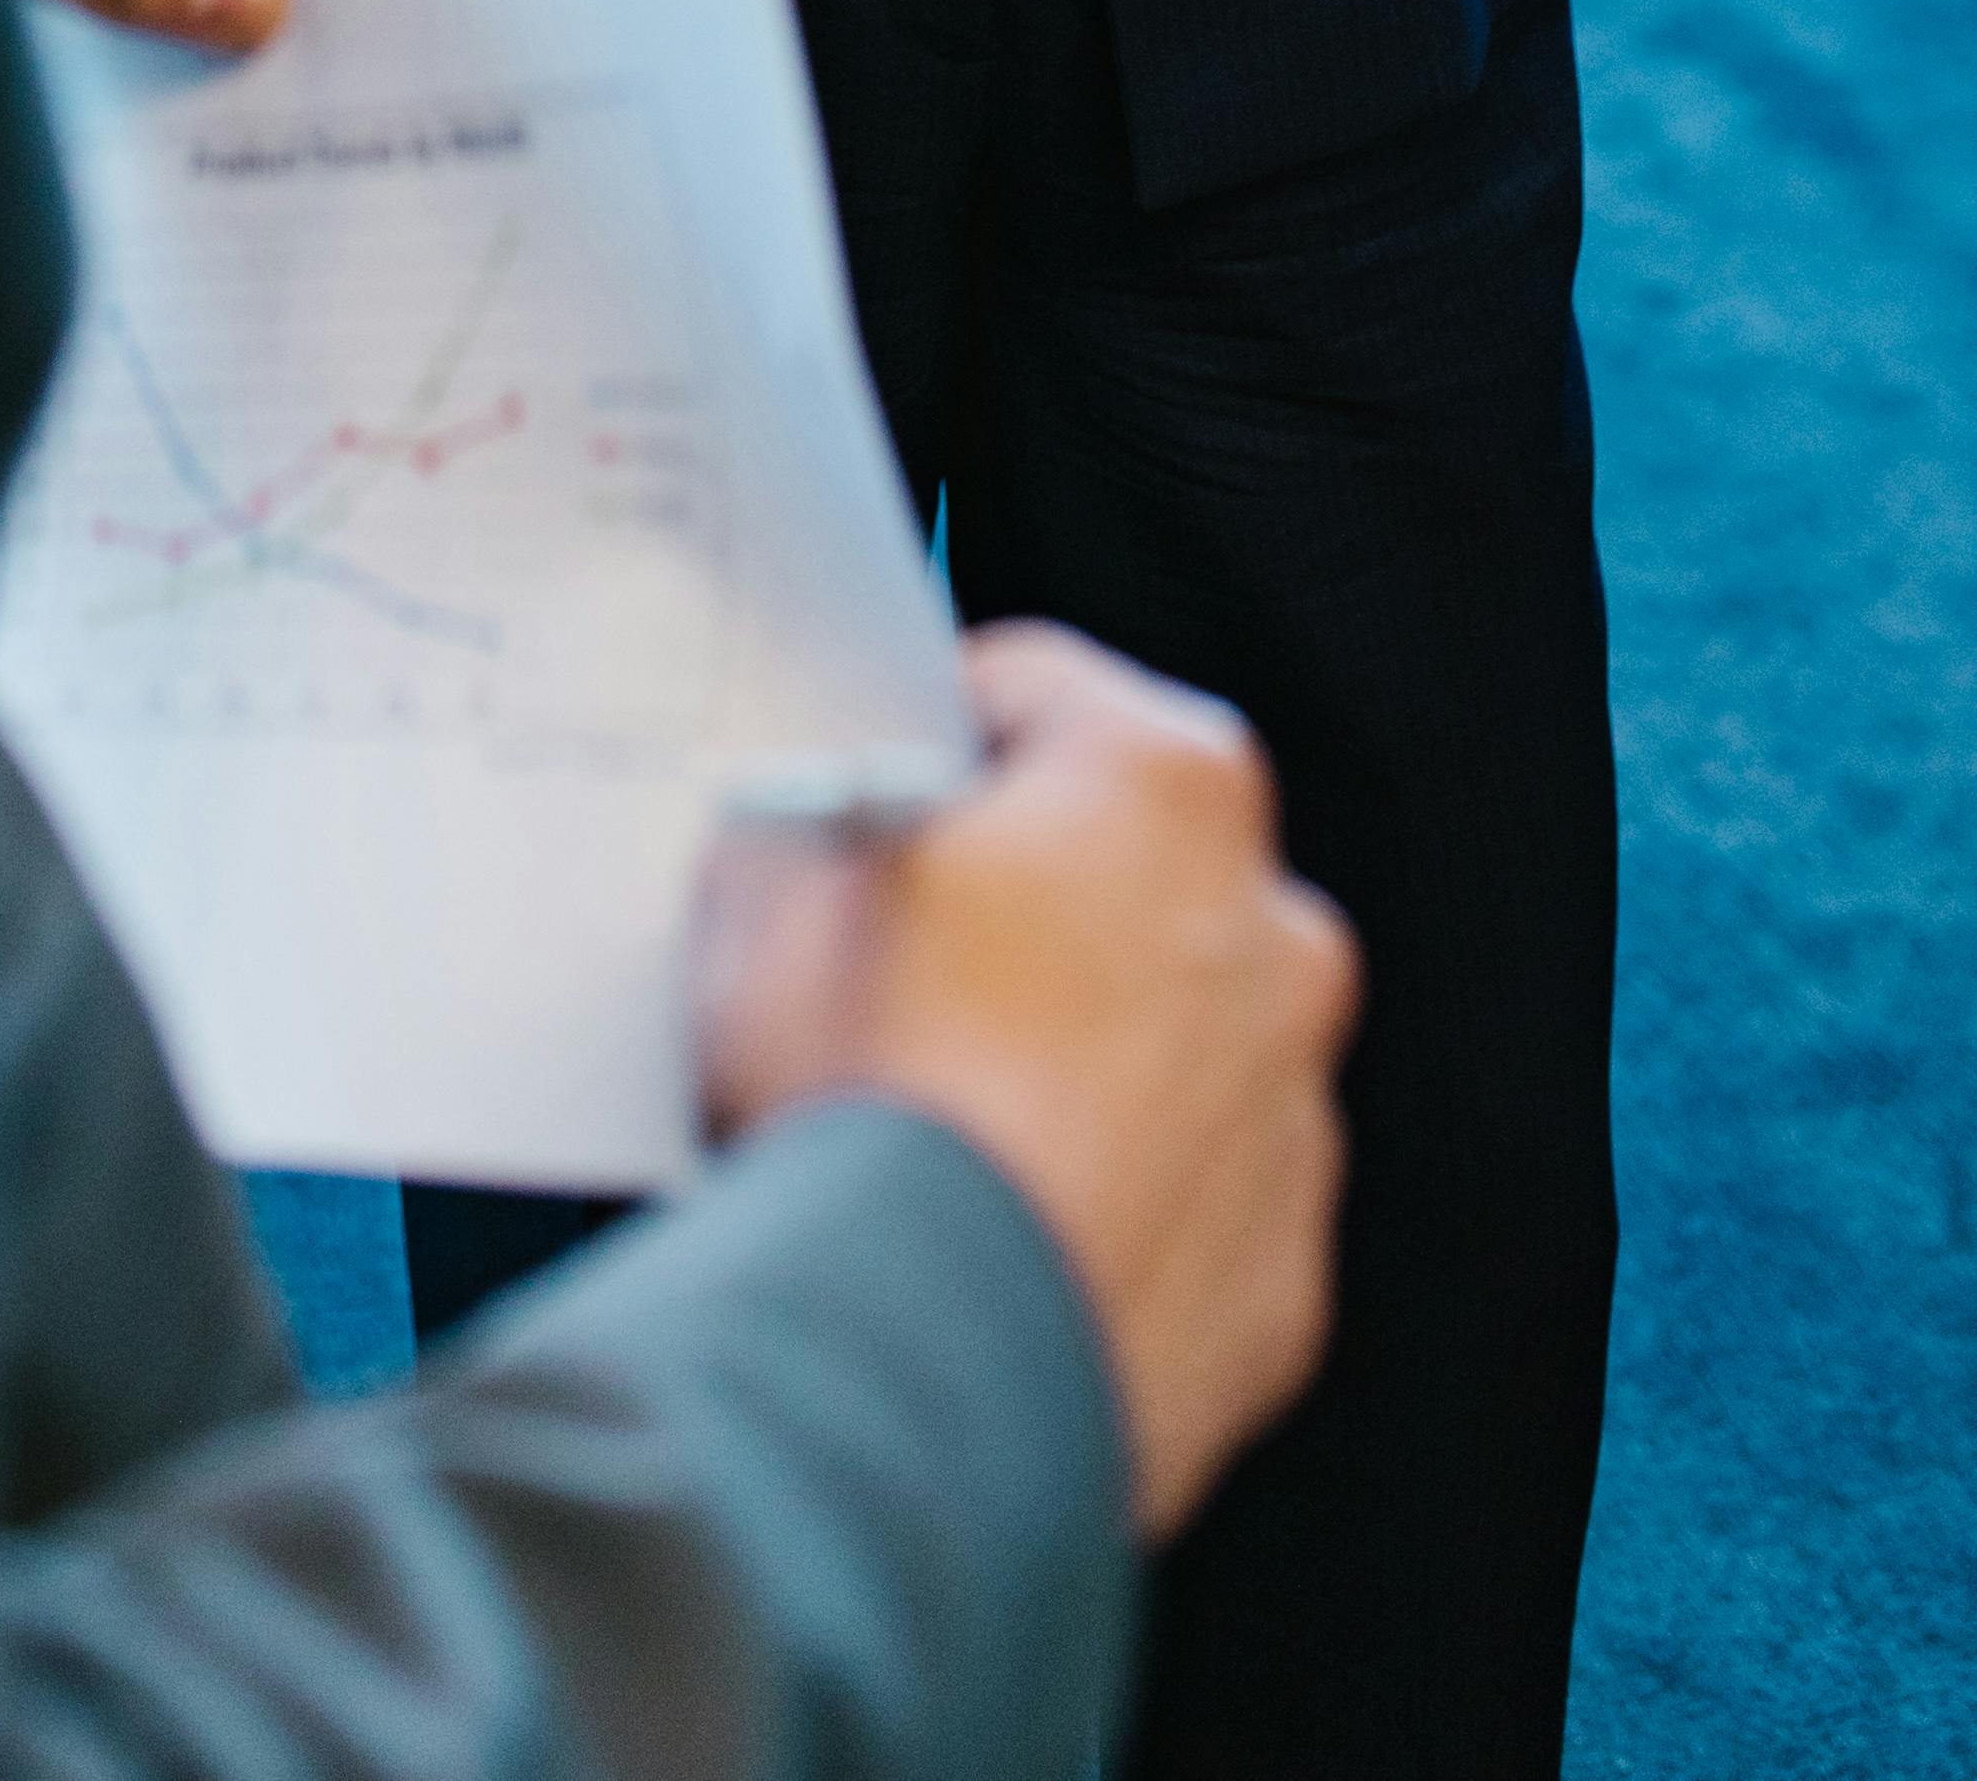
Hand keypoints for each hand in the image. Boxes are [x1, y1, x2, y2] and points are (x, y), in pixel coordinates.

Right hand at [692, 627, 1358, 1538]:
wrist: (929, 1363)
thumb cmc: (870, 1101)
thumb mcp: (760, 900)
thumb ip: (803, 837)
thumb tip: (799, 853)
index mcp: (1161, 783)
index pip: (1034, 689)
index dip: (932, 736)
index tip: (879, 795)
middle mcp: (1270, 928)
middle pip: (1127, 867)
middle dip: (1029, 903)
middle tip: (902, 966)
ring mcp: (1292, 1110)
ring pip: (1172, 1038)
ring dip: (1082, 1059)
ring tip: (943, 1123)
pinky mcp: (1282, 1275)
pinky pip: (1187, 1203)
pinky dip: (1110, 1207)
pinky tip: (997, 1237)